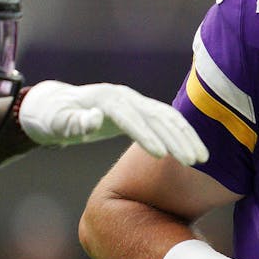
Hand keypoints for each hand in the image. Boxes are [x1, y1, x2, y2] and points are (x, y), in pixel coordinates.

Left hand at [18, 80, 206, 165]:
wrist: (61, 104)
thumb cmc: (57, 117)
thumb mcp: (58, 122)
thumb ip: (74, 122)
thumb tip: (93, 120)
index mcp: (106, 99)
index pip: (130, 118)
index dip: (146, 136)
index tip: (161, 156)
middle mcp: (126, 96)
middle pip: (156, 117)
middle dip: (176, 139)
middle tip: (192, 162)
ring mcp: (136, 100)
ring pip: (168, 117)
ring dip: (187, 137)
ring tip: (202, 159)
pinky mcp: (143, 108)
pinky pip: (169, 119)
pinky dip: (184, 133)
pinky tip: (198, 150)